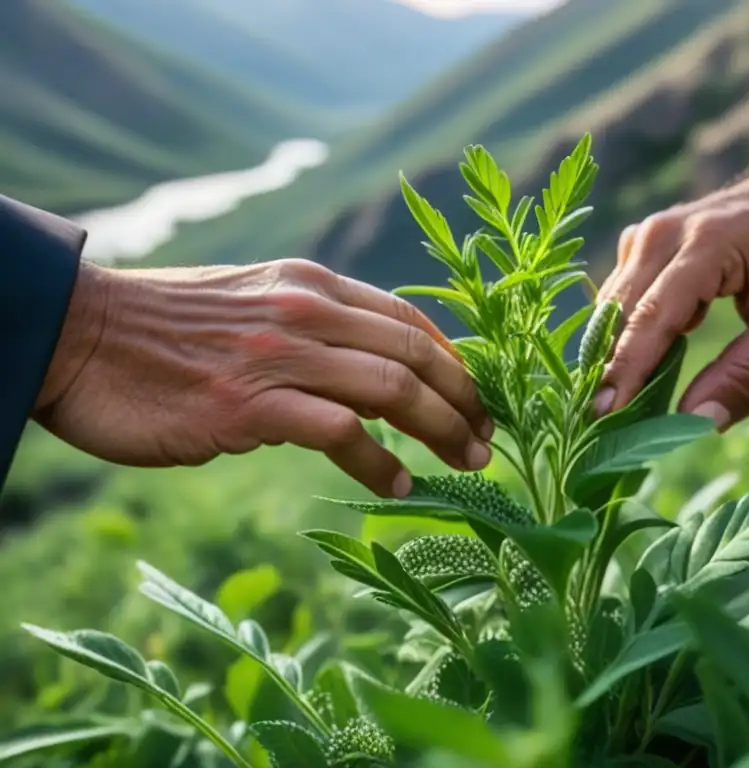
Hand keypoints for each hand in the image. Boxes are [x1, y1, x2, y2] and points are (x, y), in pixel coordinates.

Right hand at [33, 258, 492, 496]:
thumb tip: (365, 374)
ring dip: (441, 429)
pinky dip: (378, 462)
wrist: (82, 334)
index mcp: (311, 283)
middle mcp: (307, 309)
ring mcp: (280, 353)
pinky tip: (397, 486)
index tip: (476, 398)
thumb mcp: (252, 301)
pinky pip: (340, 431)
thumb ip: (311, 325)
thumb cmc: (168, 329)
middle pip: (415, 353)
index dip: (455, 362)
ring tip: (466, 463)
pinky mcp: (250, 403)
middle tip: (487, 438)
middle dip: (464, 399)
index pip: (408, 319)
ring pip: (393, 387)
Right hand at [594, 154, 748, 428]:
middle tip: (594, 428)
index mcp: (703, 248)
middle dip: (606, 371)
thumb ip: (747, 372)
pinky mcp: (647, 239)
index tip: (600, 418)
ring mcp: (648, 232)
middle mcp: (661, 235)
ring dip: (611, 353)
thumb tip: (698, 424)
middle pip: (618, 316)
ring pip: (612, 306)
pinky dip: (624, 331)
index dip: (624, 373)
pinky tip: (639, 363)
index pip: (650, 321)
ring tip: (611, 406)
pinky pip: (622, 294)